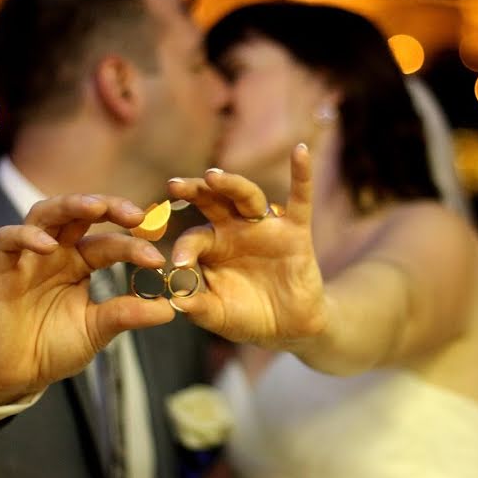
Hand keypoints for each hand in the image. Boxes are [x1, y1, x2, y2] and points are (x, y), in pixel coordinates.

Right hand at [0, 194, 173, 405]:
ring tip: (96, 208)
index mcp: (81, 262)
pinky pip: (8, 239)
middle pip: (80, 212)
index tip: (158, 258)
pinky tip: (47, 246)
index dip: (134, 245)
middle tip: (136, 215)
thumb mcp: (98, 330)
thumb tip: (171, 308)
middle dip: (108, 206)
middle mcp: (56, 252)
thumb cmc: (53, 347)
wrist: (14, 376)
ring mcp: (27, 256)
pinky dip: (27, 236)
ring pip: (45, 213)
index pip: (110, 242)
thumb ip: (128, 314)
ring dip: (71, 205)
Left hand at [166, 145, 326, 348]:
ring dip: (231, 184)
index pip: (194, 238)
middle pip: (213, 201)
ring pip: (247, 196)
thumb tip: (175, 300)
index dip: (186, 248)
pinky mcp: (295, 231)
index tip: (179, 263)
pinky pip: (300, 199)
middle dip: (195, 191)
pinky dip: (302, 175)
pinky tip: (301, 151)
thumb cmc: (248, 316)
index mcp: (213, 247)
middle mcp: (235, 230)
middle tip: (175, 185)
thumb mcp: (218, 315)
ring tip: (214, 176)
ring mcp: (265, 227)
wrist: (289, 327)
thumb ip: (199, 307)